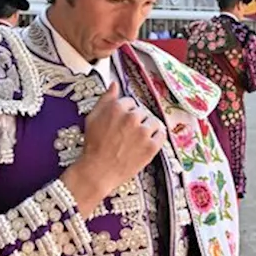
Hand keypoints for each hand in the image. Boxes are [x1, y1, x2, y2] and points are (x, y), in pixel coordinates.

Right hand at [65, 83, 164, 213]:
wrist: (98, 171)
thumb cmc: (93, 146)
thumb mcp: (93, 117)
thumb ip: (105, 99)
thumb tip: (114, 84)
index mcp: (117, 108)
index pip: (130, 102)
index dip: (126, 113)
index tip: (122, 122)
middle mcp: (132, 117)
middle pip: (142, 112)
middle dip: (136, 121)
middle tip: (128, 134)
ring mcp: (143, 132)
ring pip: (153, 122)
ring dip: (147, 128)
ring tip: (137, 139)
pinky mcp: (151, 146)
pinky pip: (162, 135)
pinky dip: (157, 137)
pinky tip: (149, 142)